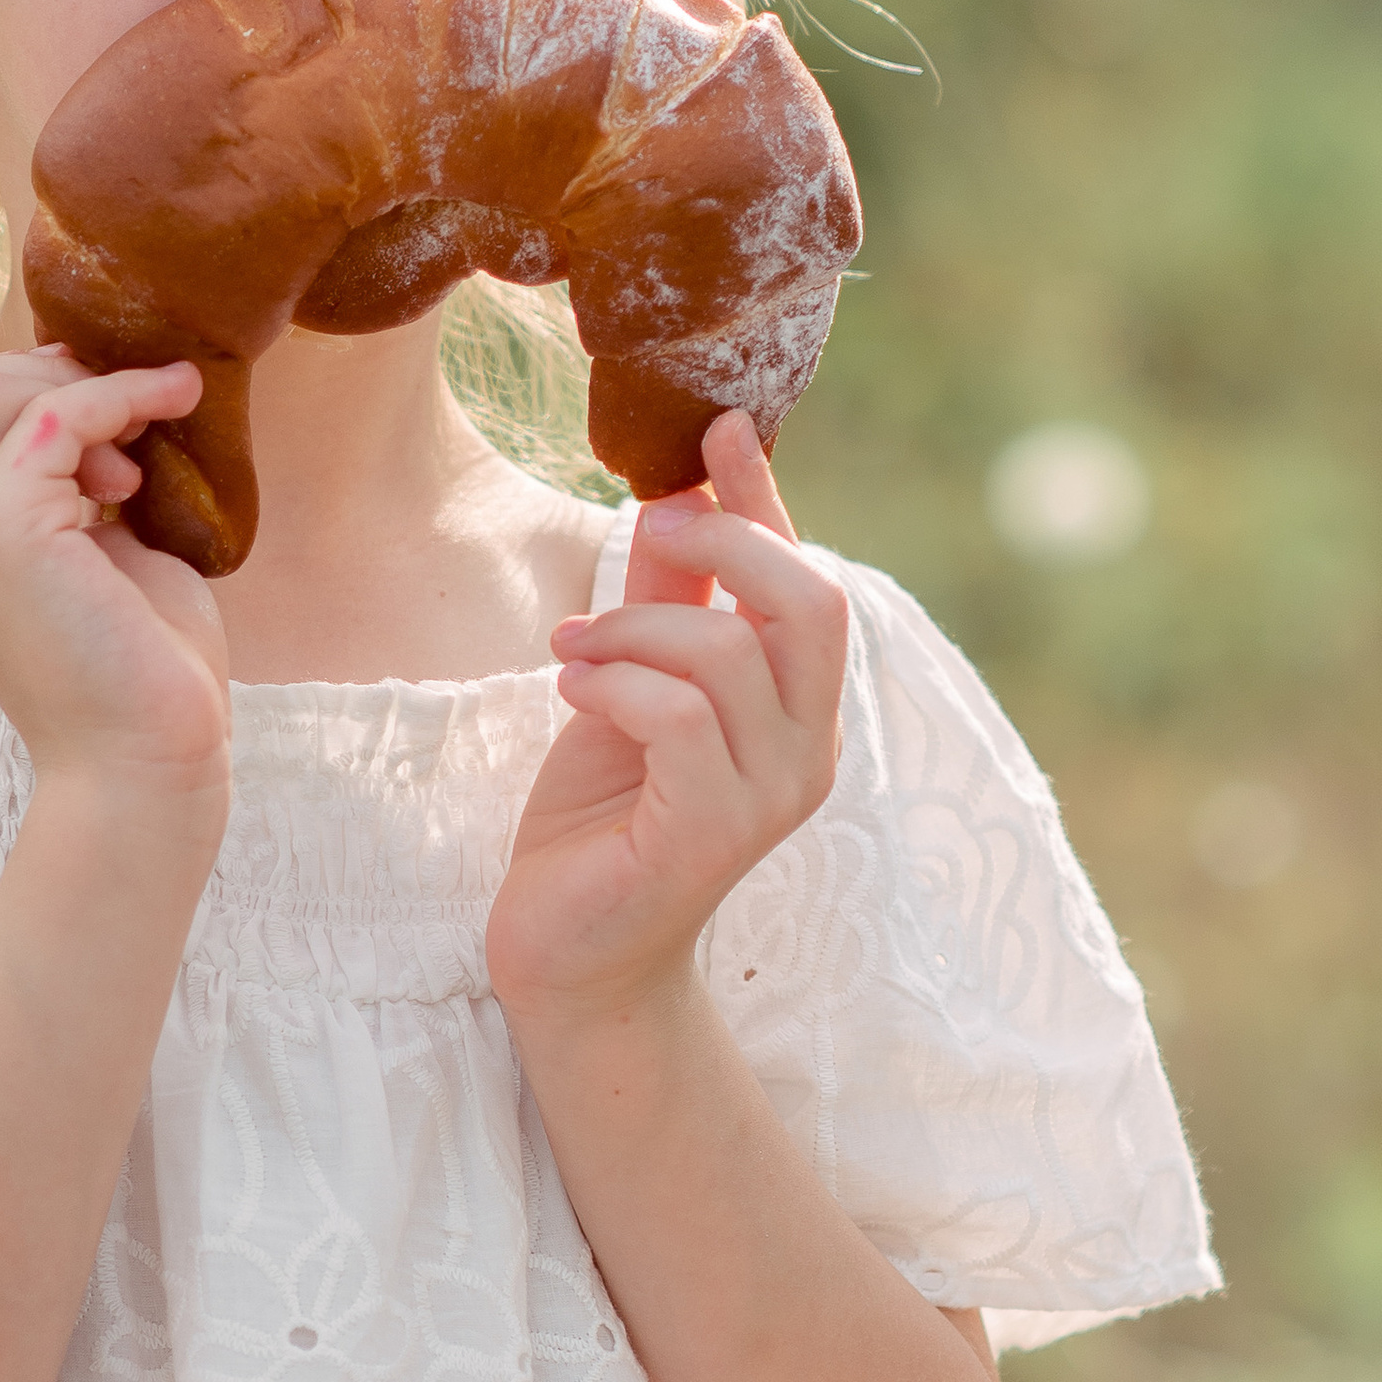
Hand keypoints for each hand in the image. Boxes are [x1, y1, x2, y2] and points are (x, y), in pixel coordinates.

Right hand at [0, 348, 230, 809]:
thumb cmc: (139, 671)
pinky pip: (51, 416)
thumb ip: (73, 486)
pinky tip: (169, 407)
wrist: (148, 763)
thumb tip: (99, 404)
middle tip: (132, 414)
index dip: (20, 388)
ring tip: (149, 429)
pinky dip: (116, 396)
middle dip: (49, 377)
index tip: (108, 411)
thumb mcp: (92, 554)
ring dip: (83, 386)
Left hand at [486, 412, 846, 1023]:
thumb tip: (677, 495)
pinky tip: (572, 688)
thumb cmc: (604, 819)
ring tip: (574, 646)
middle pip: (812, 603)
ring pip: (726, 653)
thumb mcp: (634, 683)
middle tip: (640, 533)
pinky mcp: (710, 836)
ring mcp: (768, 798)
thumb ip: (667, 599)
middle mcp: (807, 751)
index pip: (810, 580)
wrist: (569, 955)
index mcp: (799, 710)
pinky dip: (615, 683)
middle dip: (723, 544)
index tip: (718, 426)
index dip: (768, 499)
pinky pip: (677, 716)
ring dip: (634, 627)